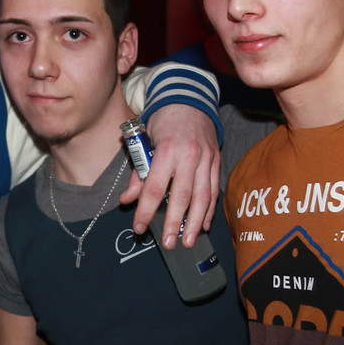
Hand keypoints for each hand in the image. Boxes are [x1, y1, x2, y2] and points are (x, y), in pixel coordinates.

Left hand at [119, 105, 218, 248]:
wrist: (189, 100)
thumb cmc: (162, 122)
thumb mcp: (144, 142)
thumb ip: (138, 173)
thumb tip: (127, 200)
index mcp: (165, 151)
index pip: (154, 188)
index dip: (146, 211)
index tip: (140, 228)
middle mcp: (188, 156)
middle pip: (182, 196)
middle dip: (174, 223)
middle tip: (169, 244)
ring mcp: (206, 159)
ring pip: (202, 196)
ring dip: (194, 222)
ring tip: (188, 241)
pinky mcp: (216, 160)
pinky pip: (214, 189)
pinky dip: (209, 209)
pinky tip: (202, 225)